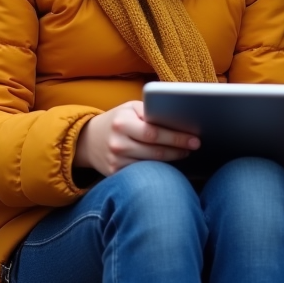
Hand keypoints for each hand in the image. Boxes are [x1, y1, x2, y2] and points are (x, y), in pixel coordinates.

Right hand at [74, 100, 199, 176]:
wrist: (88, 140)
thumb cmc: (117, 120)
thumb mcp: (129, 108)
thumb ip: (150, 111)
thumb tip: (177, 117)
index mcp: (122, 123)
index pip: (154, 133)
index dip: (176, 137)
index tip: (194, 139)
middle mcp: (117, 143)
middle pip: (155, 151)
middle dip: (178, 149)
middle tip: (195, 146)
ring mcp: (115, 161)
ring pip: (151, 164)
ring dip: (172, 160)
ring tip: (185, 153)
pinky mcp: (115, 174)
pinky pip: (142, 173)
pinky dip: (158, 170)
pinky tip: (169, 164)